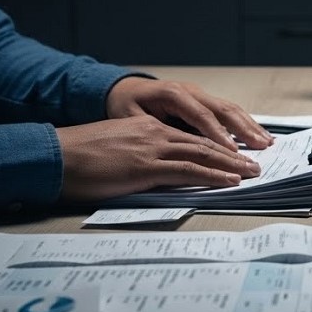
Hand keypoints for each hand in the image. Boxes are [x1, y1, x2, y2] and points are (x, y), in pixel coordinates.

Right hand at [55, 116, 260, 201]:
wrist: (56, 156)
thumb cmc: (79, 158)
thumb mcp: (117, 151)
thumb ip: (141, 157)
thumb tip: (159, 173)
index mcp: (149, 129)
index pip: (192, 137)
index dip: (218, 146)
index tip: (237, 155)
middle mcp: (155, 134)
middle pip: (204, 142)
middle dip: (233, 154)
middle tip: (255, 164)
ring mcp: (152, 149)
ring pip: (202, 154)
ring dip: (230, 165)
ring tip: (251, 173)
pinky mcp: (146, 166)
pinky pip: (187, 170)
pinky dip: (212, 175)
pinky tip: (228, 182)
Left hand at [106, 77, 272, 150]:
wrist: (126, 88)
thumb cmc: (126, 105)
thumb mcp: (130, 118)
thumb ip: (152, 132)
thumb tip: (173, 149)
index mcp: (173, 94)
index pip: (201, 115)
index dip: (218, 134)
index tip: (231, 151)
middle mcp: (191, 91)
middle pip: (223, 110)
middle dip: (244, 129)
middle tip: (260, 147)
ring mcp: (200, 94)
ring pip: (230, 109)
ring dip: (250, 126)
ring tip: (267, 142)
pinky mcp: (205, 101)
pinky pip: (228, 112)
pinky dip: (244, 124)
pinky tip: (257, 135)